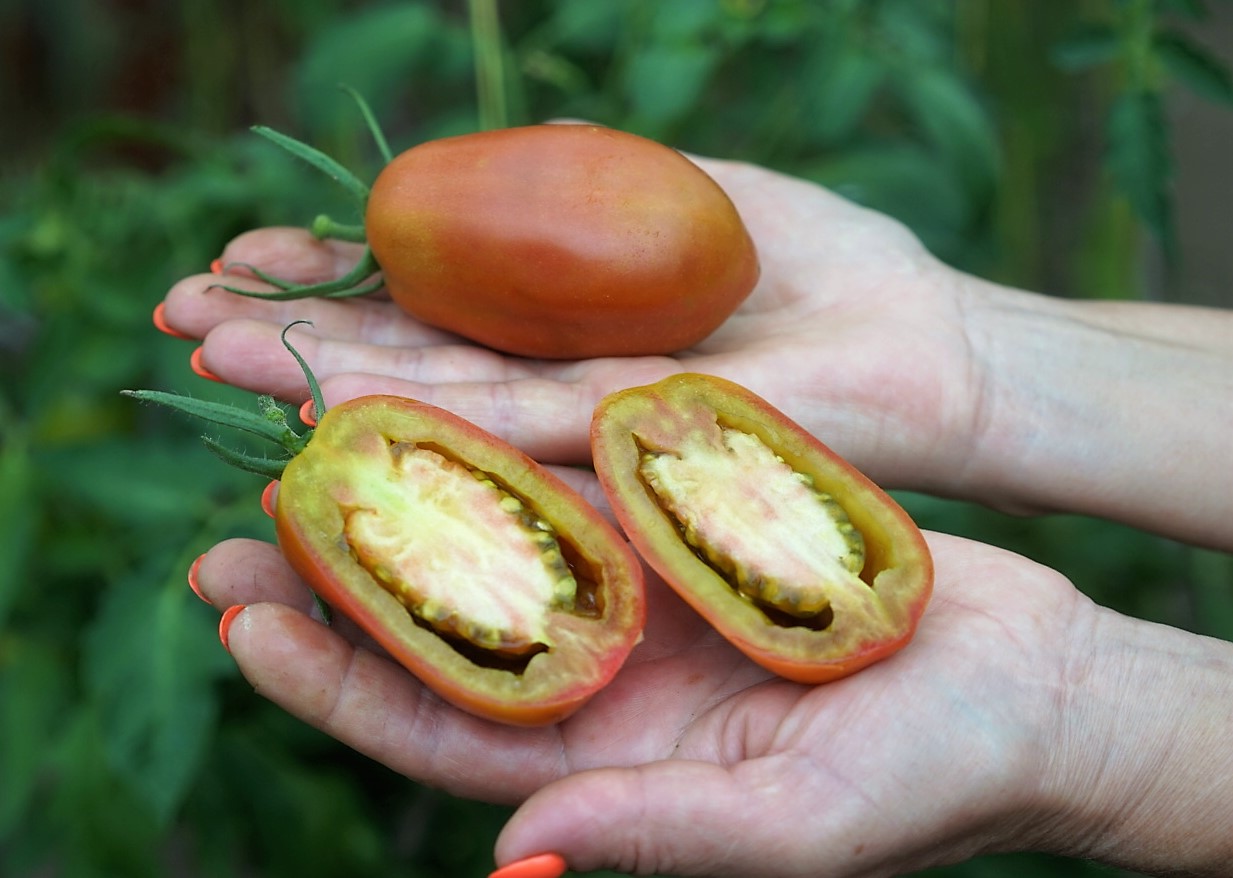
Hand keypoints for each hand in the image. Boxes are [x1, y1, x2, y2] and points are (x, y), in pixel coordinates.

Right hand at [160, 156, 981, 492]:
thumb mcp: (702, 198)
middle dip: (296, 333)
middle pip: (410, 364)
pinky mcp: (636, 456)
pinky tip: (330, 397)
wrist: (936, 351)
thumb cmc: (832, 270)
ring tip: (214, 347)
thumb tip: (498, 170)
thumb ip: (600, 191)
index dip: (330, 276)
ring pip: (437, 408)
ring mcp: (594, 430)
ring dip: (323, 378)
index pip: (426, 302)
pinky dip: (418, 414)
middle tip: (181, 310)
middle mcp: (564, 391)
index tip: (239, 247)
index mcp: (568, 328)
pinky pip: (511, 433)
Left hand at [194, 519, 1095, 876]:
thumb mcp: (797, 825)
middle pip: (447, 626)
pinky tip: (463, 391)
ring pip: (503, 536)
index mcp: (610, 757)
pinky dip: (525, 440)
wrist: (1030, 686)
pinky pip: (592, 476)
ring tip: (321, 437)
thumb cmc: (933, 777)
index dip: (337, 683)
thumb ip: (660, 834)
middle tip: (235, 525)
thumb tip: (518, 860)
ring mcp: (651, 592)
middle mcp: (611, 673)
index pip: (441, 729)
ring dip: (414, 493)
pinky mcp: (698, 525)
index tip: (247, 623)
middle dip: (339, 580)